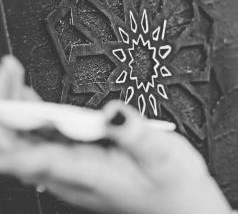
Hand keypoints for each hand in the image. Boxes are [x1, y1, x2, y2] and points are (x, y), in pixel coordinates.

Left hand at [0, 57, 231, 213]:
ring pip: (27, 141)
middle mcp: (73, 174)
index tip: (6, 99)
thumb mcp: (163, 157)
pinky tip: (30, 99)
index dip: (7, 130)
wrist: (183, 203)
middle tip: (9, 72)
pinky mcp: (82, 160)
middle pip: (18, 146)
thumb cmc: (174, 186)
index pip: (28, 158)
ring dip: (15, 109)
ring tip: (12, 75)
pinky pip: (45, 138)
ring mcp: (75, 168)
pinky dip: (33, 115)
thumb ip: (135, 134)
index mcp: (87, 174)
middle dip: (8, 109)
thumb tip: (112, 111)